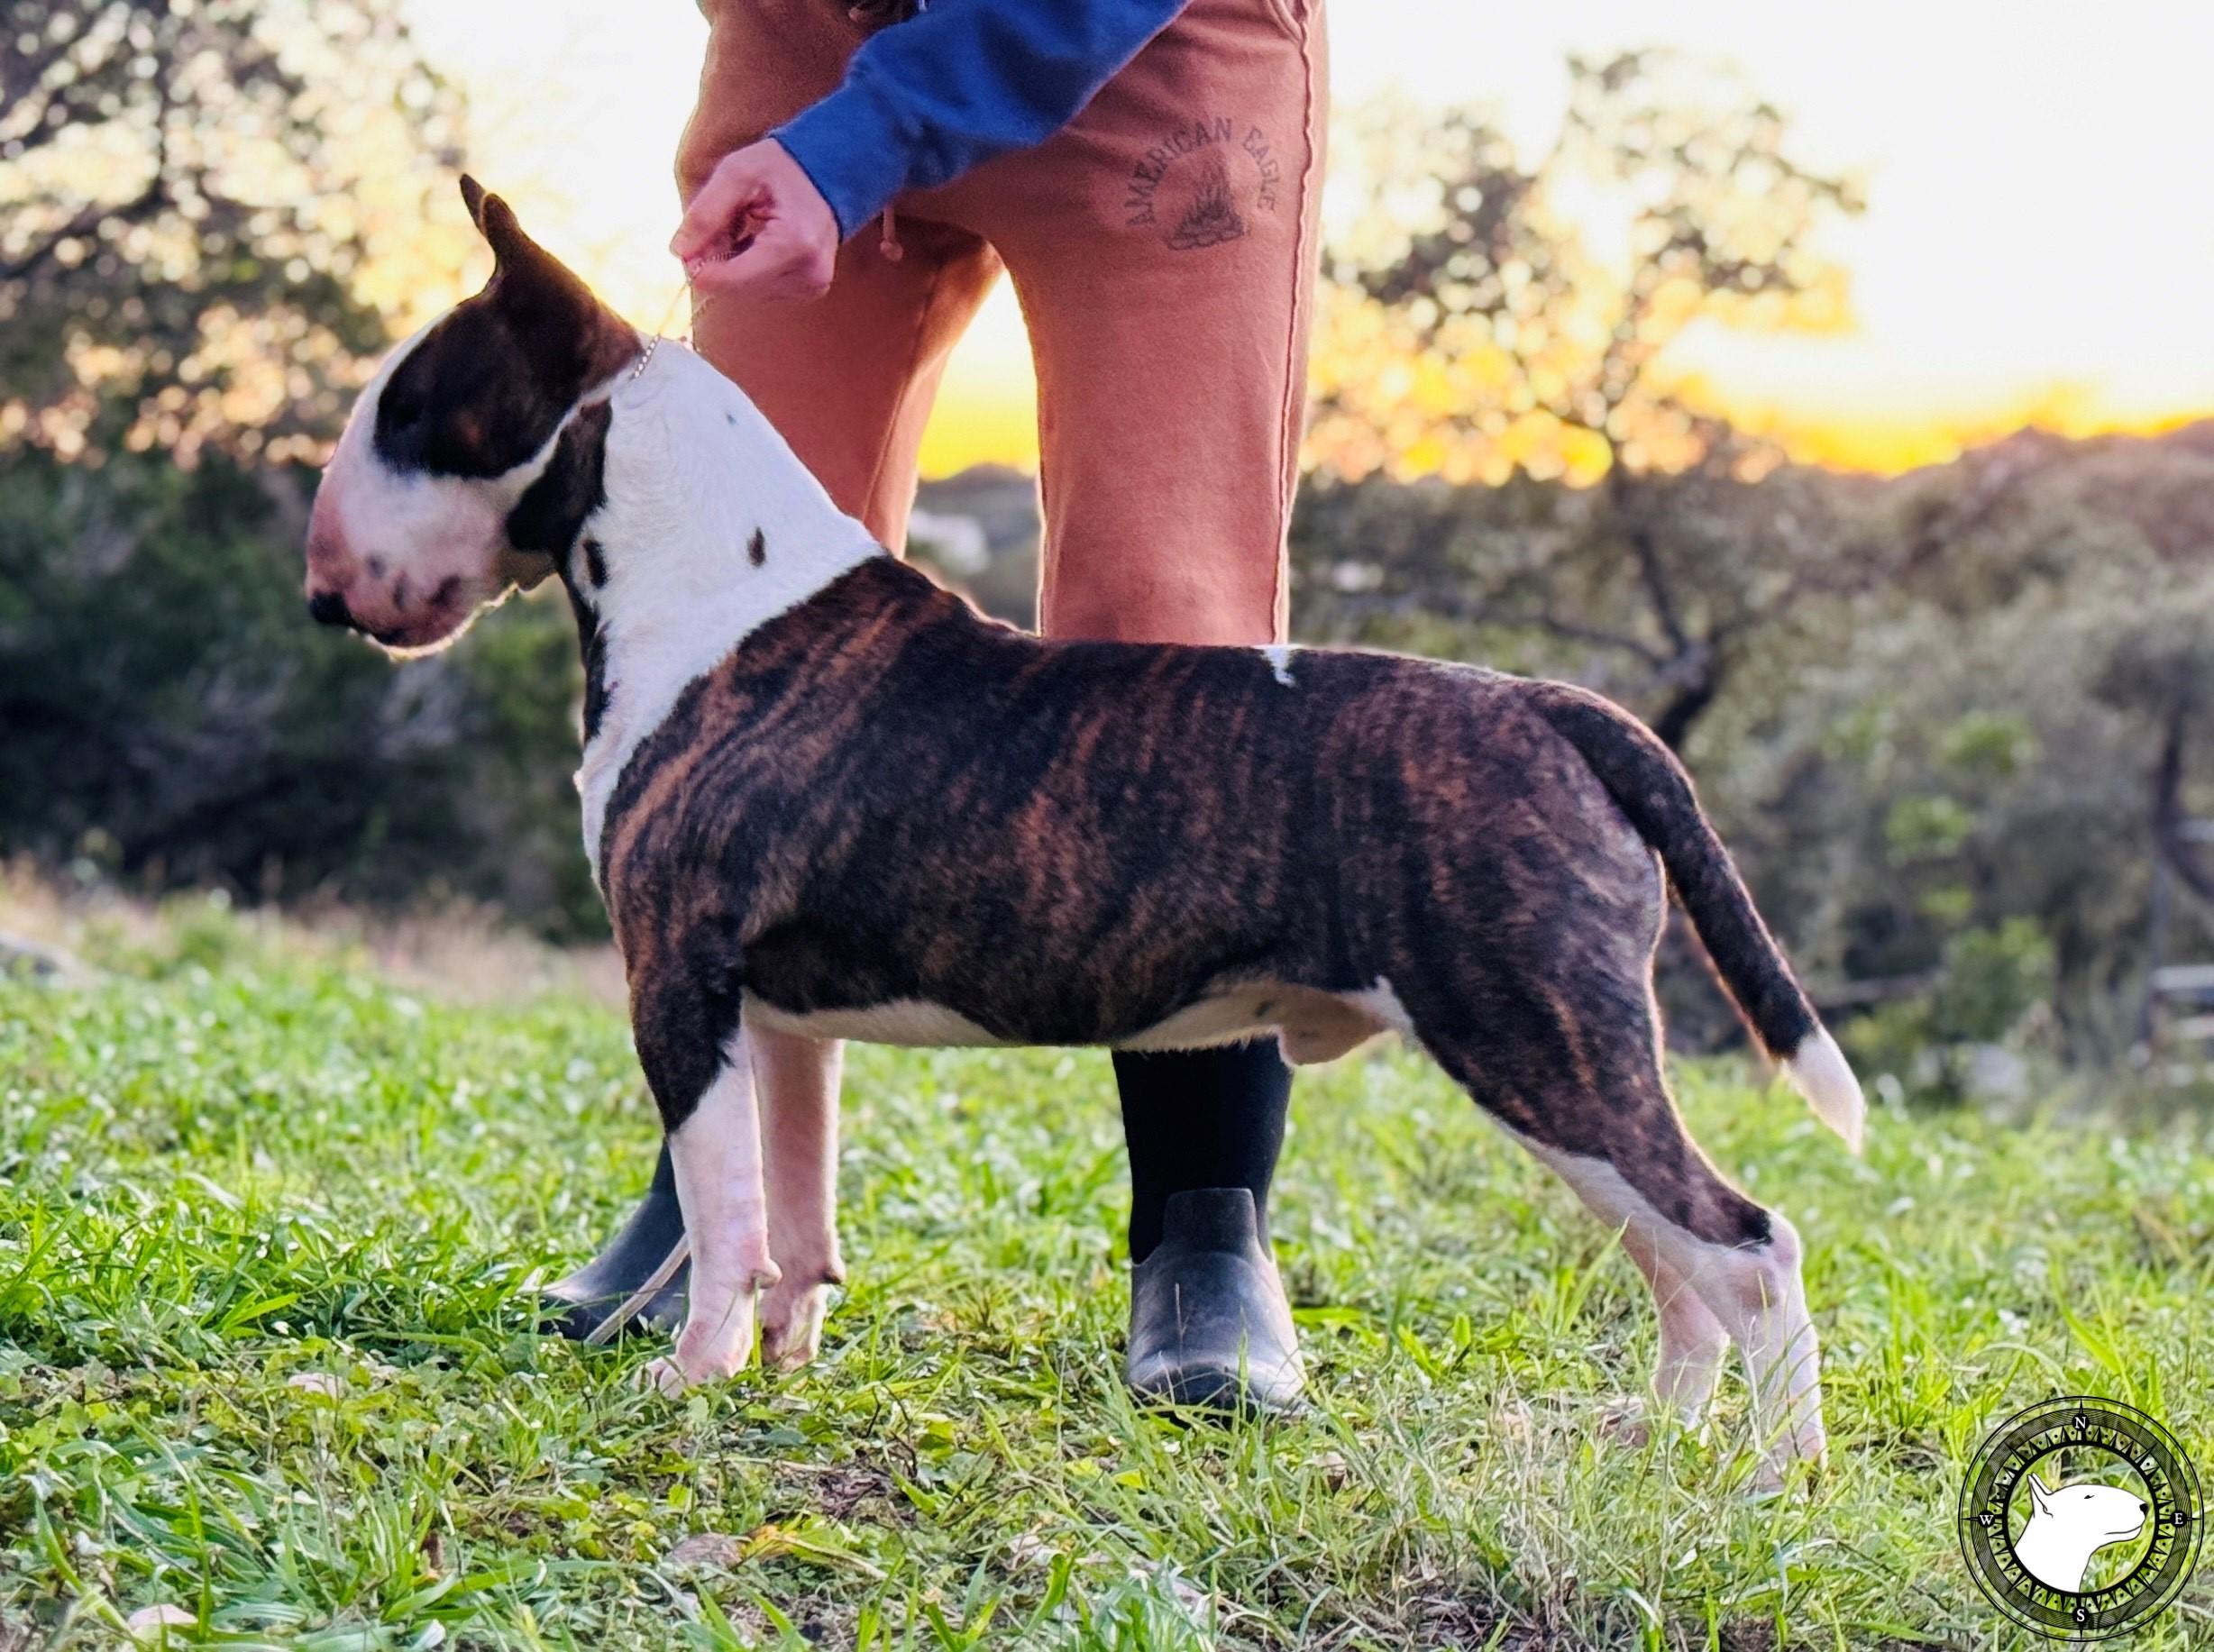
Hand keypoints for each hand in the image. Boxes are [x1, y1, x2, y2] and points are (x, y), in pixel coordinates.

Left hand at [671, 139, 840, 301]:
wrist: (831, 171)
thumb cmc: (783, 167)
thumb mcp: (737, 173)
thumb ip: (705, 212)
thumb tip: (679, 251)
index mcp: (793, 244)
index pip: (732, 280)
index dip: (700, 268)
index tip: (688, 245)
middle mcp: (808, 273)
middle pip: (736, 289)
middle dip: (716, 263)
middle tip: (717, 226)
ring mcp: (812, 285)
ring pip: (746, 292)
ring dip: (732, 266)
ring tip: (741, 229)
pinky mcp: (811, 289)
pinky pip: (762, 290)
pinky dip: (749, 270)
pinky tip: (755, 242)